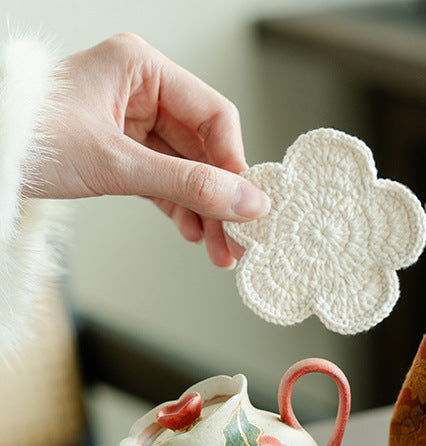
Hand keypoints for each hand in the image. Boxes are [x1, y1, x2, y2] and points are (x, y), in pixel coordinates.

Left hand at [23, 33, 268, 266]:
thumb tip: (248, 202)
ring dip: (204, 211)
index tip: (247, 205)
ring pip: (188, 170)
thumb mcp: (116, 164)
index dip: (234, 163)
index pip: (214, 116)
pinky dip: (180, 208)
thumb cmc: (31, 139)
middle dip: (219, 198)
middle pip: (204, 149)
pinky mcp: (124, 150)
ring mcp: (134, 122)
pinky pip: (166, 180)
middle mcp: (143, 92)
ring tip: (216, 248)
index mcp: (142, 70)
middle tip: (236, 238)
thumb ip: (188, 184)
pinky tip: (192, 232)